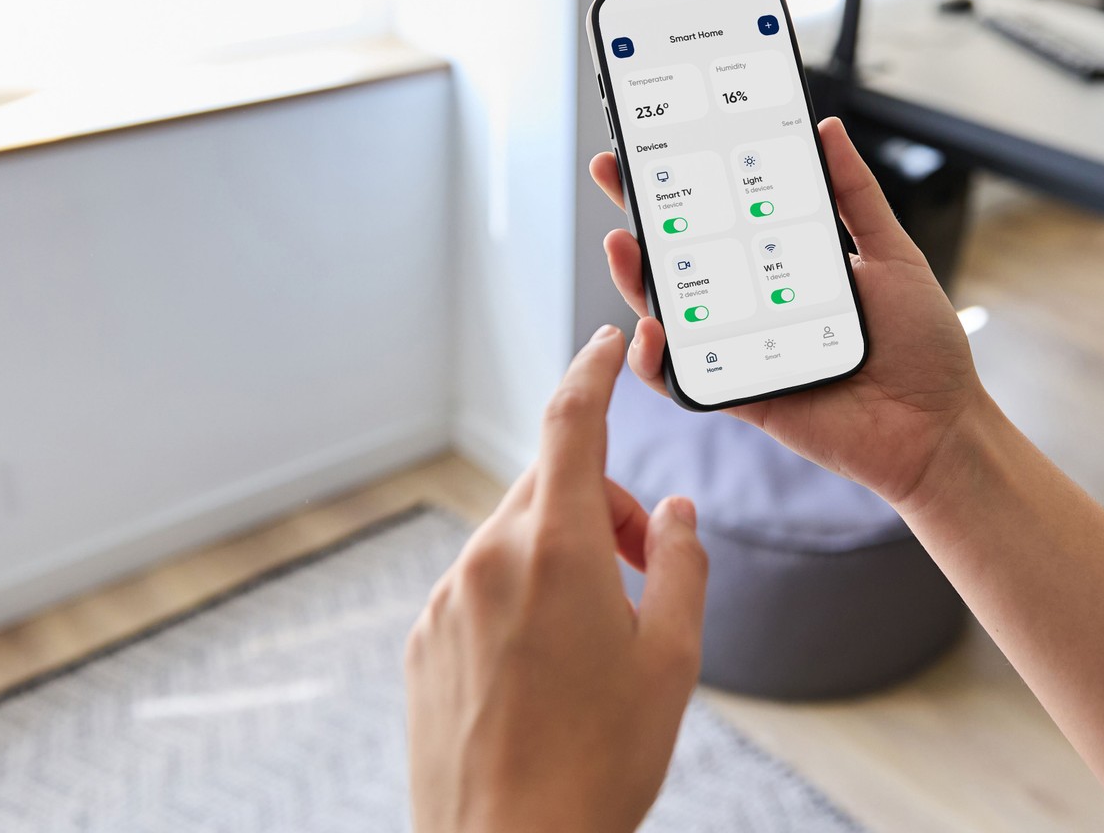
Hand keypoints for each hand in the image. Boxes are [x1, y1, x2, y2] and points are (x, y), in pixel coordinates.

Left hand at [404, 325, 708, 832]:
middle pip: (551, 482)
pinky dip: (523, 591)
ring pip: (515, 535)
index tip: (609, 342)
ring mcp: (447, 600)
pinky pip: (481, 583)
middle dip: (606, 499)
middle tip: (648, 562)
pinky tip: (551, 663)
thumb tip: (673, 513)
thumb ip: (680, 565)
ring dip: (565, 549)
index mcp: (557, 551)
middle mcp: (488, 559)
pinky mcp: (424, 641)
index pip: (571, 423)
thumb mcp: (673, 658)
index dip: (593, 371)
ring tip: (603, 630)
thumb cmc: (601, 761)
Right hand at [590, 116, 989, 507]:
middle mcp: (755, 304)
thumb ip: (856, 196)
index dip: (683, 181)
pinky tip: (652, 329)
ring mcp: (743, 350)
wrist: (941, 426)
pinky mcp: (741, 396)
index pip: (723, 215)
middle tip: (612, 171)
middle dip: (638, 213)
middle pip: (682, 257)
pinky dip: (655, 360)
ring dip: (634, 280)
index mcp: (784, 265)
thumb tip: (827, 130)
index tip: (652, 140)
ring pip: (669, 313)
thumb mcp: (892, 254)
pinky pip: (683, 379)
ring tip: (623, 244)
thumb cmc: (923, 346)